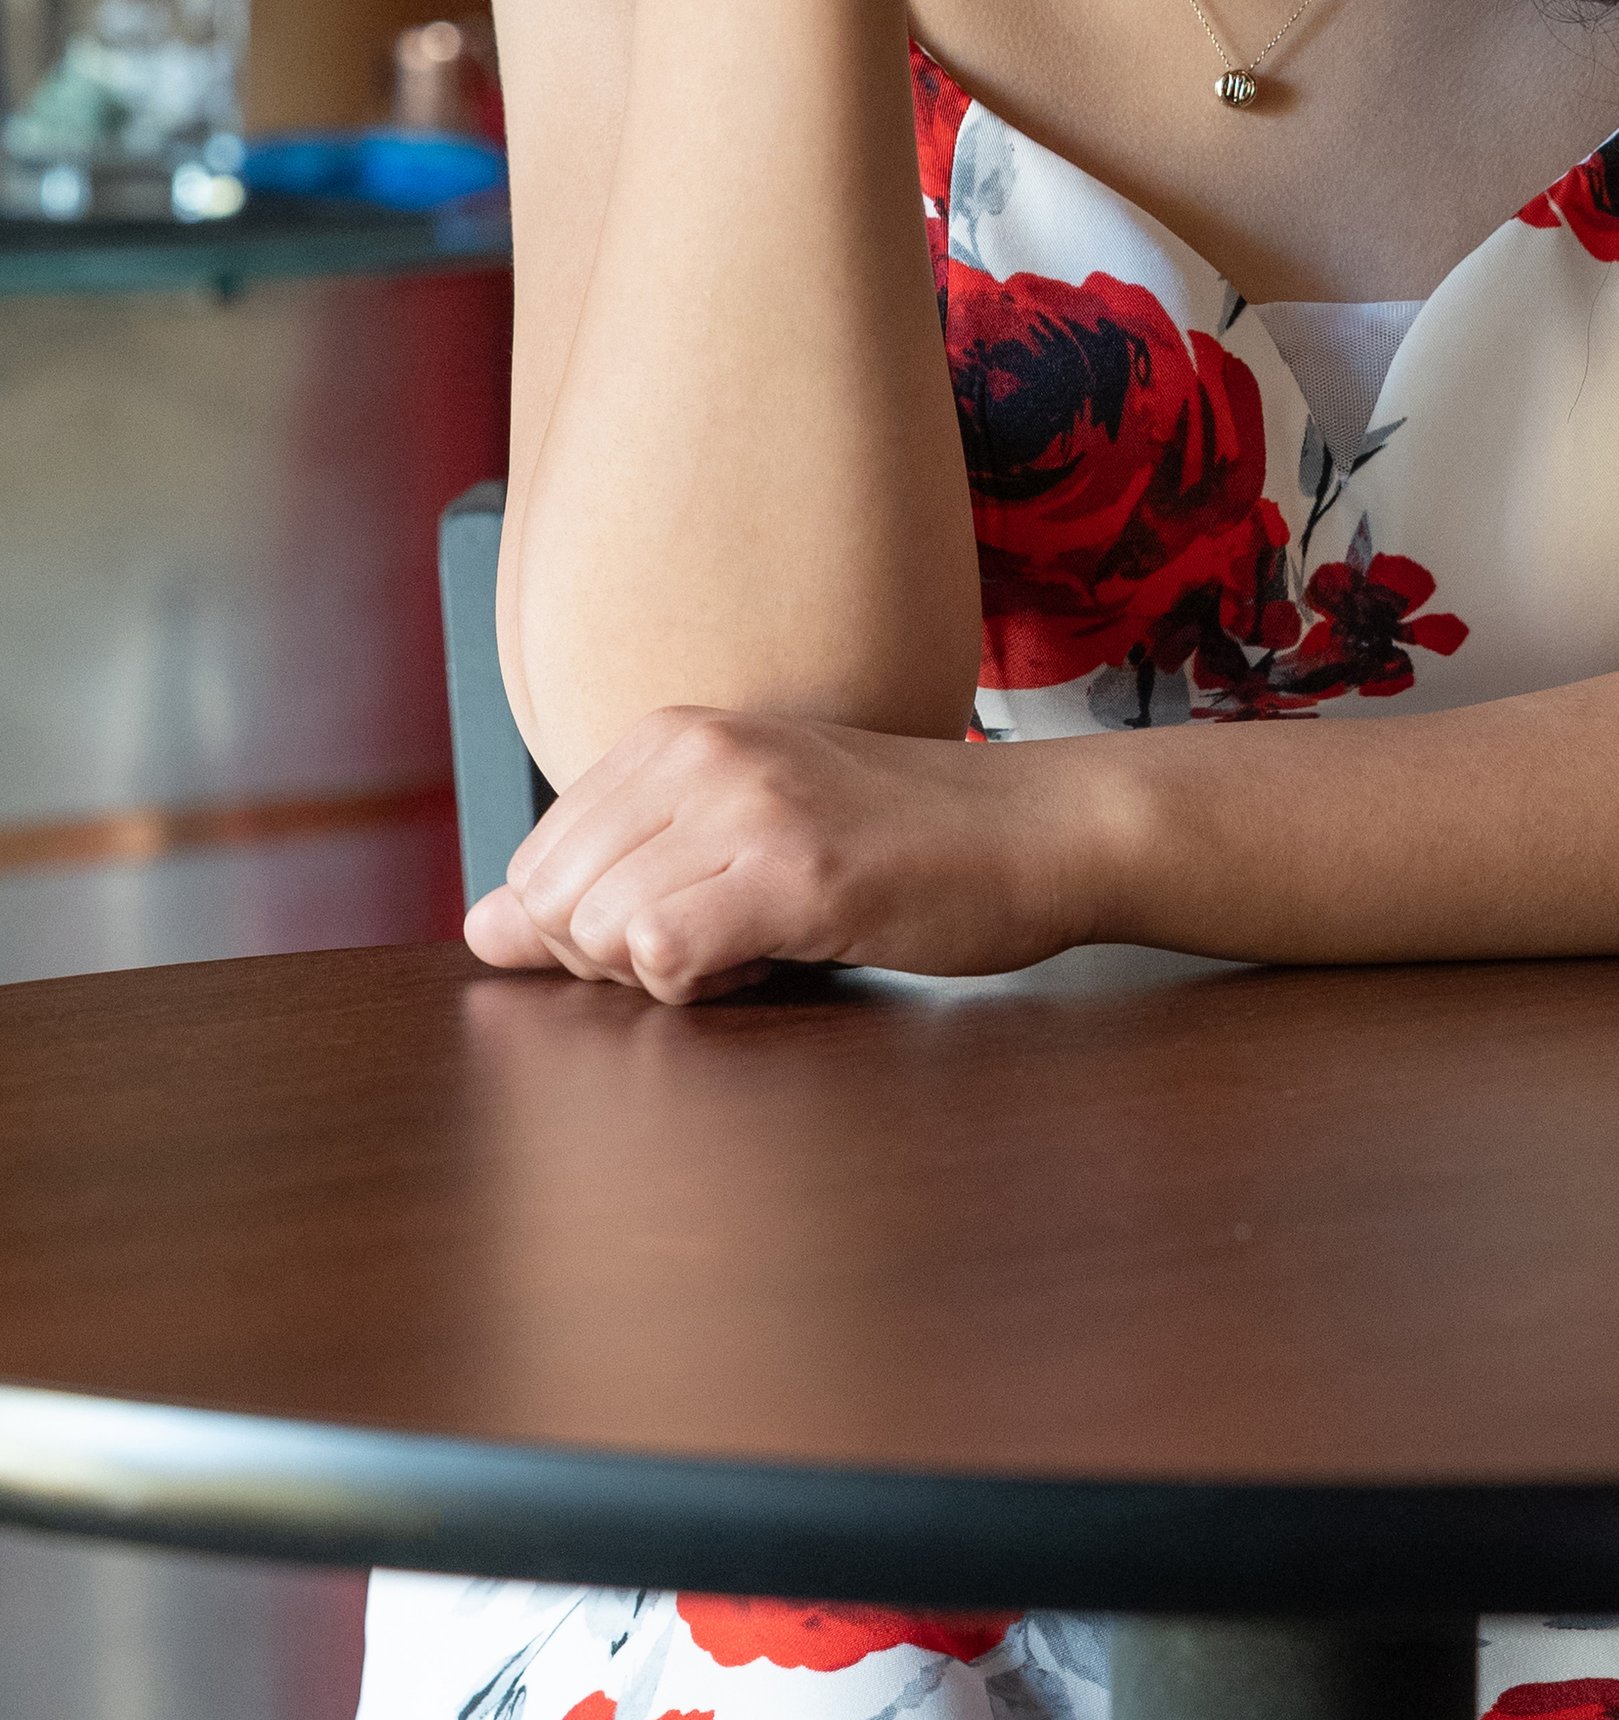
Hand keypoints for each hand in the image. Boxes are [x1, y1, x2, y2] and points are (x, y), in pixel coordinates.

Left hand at [463, 705, 1091, 1002]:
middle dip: (619, 958)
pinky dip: (707, 986)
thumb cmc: (896, 841)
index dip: (597, 928)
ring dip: (672, 972)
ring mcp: (746, 805)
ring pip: (601, 933)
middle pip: (554, 906)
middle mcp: (697, 750)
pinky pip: (665, 956)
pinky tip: (778, 957)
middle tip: (730, 937)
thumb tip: (479, 931)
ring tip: (764, 940)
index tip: (698, 914)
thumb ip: (606, 878)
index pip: (535, 866)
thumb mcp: (734, 837)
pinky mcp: (797, 870)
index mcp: (672, 733)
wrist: (1039, 828)